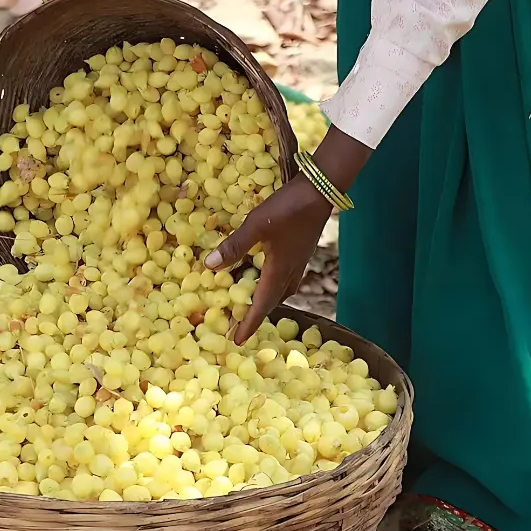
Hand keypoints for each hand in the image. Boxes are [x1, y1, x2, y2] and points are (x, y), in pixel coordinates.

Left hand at [204, 175, 333, 344]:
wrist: (321, 190)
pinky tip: (271, 274)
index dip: (249, 323)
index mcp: (278, 269)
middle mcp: (291, 270)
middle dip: (258, 315)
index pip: (262, 304)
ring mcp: (299, 260)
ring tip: (255, 305)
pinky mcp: (302, 249)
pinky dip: (277, 284)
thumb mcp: (256, 225)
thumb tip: (209, 266)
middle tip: (241, 325)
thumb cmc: (288, 208)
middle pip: (273, 301)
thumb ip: (234, 245)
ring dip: (269, 300)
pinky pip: (288, 276)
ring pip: (284, 289)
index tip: (237, 340)